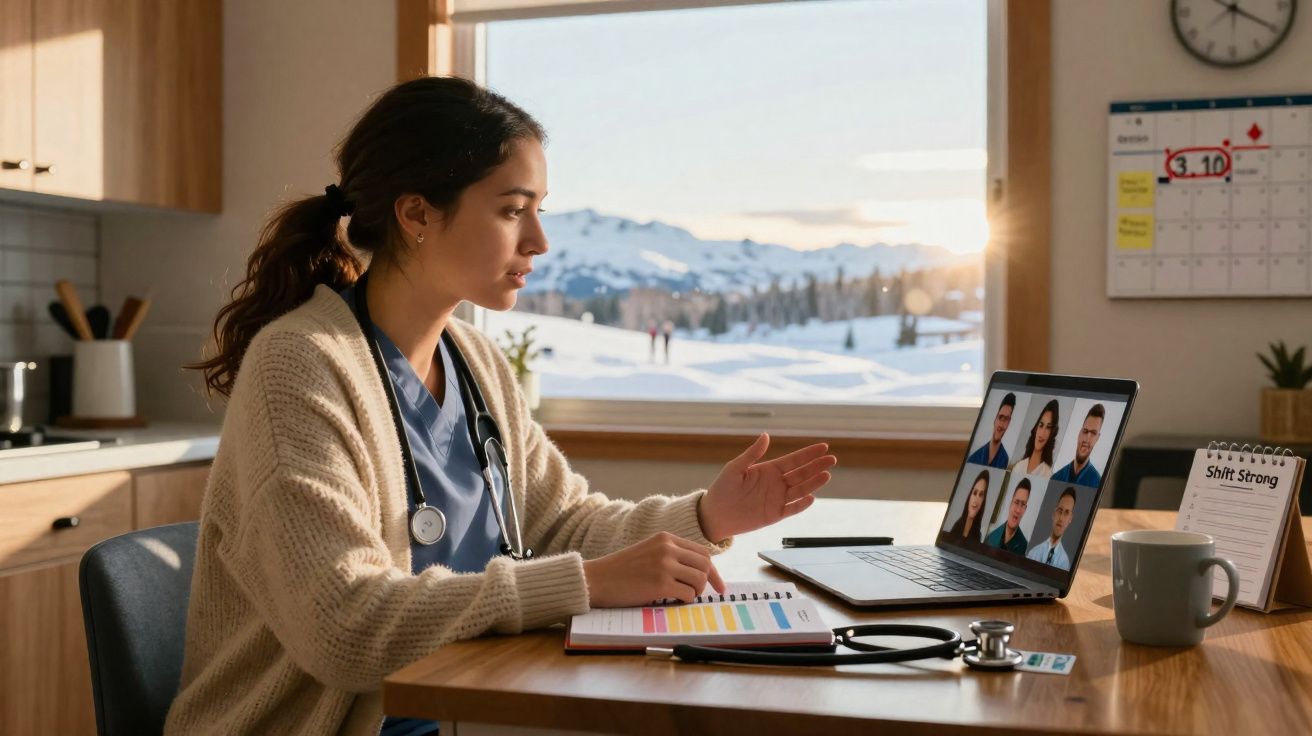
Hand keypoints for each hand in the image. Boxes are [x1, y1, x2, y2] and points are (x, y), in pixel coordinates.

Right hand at [582, 532, 726, 607]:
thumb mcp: (648, 552)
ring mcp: (664, 565)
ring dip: (694, 592)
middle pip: (705, 565)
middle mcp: (668, 548)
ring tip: (680, 597)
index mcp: (666, 538)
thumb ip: (671, 555)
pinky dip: (684, 601)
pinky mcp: (660, 584)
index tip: (718, 586)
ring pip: (699, 580)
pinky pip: (687, 594)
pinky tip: (671, 601)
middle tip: (698, 595)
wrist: (596, 579)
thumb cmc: (621, 570)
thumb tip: (700, 571)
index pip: (703, 552)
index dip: (713, 571)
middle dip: (707, 583)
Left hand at [698, 433, 836, 542]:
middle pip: (801, 474)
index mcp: (768, 470)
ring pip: (800, 490)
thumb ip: (752, 454)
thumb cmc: (722, 489)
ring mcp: (777, 499)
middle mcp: (776, 483)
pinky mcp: (775, 515)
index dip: (808, 454)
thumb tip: (766, 435)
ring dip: (813, 483)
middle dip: (817, 466)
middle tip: (832, 459)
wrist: (715, 514)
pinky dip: (801, 504)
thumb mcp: (734, 468)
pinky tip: (811, 497)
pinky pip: (791, 509)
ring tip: (826, 475)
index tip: (823, 447)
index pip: (793, 460)